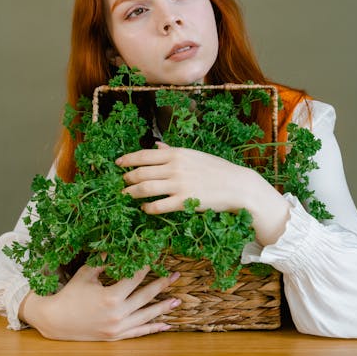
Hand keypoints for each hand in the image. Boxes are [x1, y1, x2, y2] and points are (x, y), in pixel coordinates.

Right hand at [19, 264, 180, 340]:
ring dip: (163, 307)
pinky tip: (165, 324)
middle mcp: (117, 313)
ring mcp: (118, 327)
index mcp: (110, 296)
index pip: (135, 278)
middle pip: (146, 296)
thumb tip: (117, 246)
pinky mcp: (116, 336)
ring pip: (146, 316)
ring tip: (177, 300)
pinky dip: (152, 328)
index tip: (156, 258)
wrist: (56, 320)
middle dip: (162, 284)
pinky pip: (138, 332)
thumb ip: (103, 261)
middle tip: (176, 275)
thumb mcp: (86, 274)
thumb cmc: (70, 294)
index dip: (146, 267)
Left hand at [117, 142, 290, 245]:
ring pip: (145, 188)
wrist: (238, 185)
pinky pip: (158, 205)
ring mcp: (179, 184)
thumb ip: (173, 152)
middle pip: (141, 172)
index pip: (144, 155)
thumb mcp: (195, 155)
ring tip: (125, 196)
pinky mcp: (184, 201)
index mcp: (177, 153)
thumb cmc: (218, 170)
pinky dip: (148, 208)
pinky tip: (145, 209)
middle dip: (127, 178)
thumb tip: (156, 146)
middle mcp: (175, 167)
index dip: (127, 159)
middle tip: (121, 183)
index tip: (118, 164)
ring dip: (131, 193)